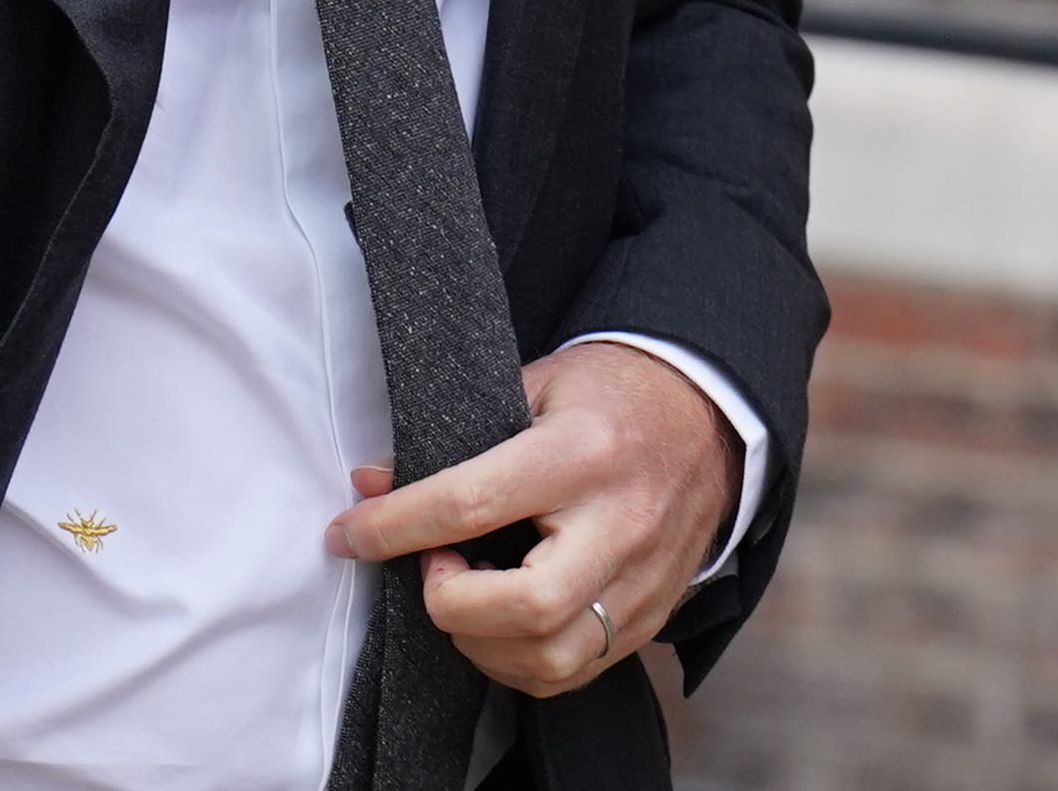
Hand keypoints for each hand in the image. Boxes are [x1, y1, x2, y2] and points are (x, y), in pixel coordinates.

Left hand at [324, 340, 742, 697]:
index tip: (351, 533)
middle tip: (432, 567)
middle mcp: (621, 522)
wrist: (707, 413)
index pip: (472, 503)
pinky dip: (519, 662)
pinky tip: (498, 623)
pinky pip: (574, 671)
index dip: (394, 526)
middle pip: (526, 606)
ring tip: (462, 595)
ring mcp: (644, 577)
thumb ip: (456, 438)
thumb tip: (371, 484)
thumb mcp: (534, 385)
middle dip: (450, 603)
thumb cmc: (611, 392)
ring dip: (481, 642)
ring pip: (552, 655)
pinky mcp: (653, 613)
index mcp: (585, 451)